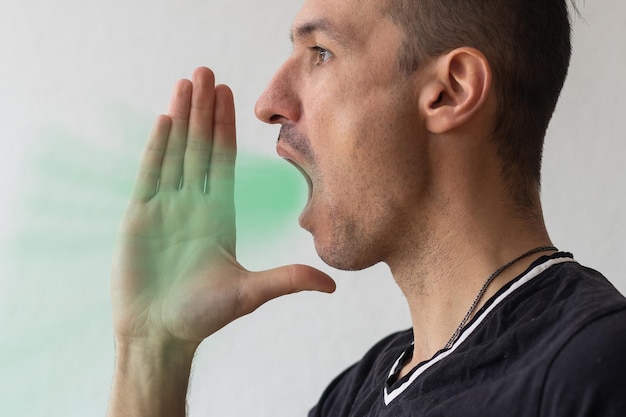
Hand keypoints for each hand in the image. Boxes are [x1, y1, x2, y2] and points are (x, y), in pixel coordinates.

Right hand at [110, 67, 334, 347]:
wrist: (160, 333)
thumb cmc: (203, 316)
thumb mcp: (250, 292)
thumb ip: (287, 279)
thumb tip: (332, 283)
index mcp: (221, 215)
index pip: (225, 161)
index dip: (228, 128)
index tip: (233, 96)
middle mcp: (195, 204)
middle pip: (201, 147)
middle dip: (205, 110)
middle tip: (209, 72)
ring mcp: (167, 207)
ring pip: (176, 152)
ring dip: (181, 117)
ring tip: (186, 83)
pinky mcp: (140, 215)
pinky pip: (151, 172)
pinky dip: (158, 146)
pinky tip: (165, 118)